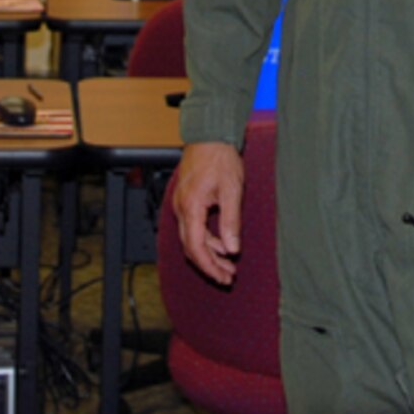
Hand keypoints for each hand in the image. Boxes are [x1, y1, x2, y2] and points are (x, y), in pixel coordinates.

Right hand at [171, 141, 244, 285]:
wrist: (209, 136)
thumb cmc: (220, 158)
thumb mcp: (231, 191)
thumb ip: (231, 222)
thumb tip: (232, 249)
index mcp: (191, 207)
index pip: (196, 247)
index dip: (209, 266)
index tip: (223, 278)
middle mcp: (181, 208)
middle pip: (191, 247)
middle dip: (210, 265)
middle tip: (228, 277)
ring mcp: (182, 205)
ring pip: (192, 238)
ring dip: (210, 253)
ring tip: (228, 265)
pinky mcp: (187, 201)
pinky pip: (194, 227)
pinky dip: (207, 239)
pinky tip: (222, 244)